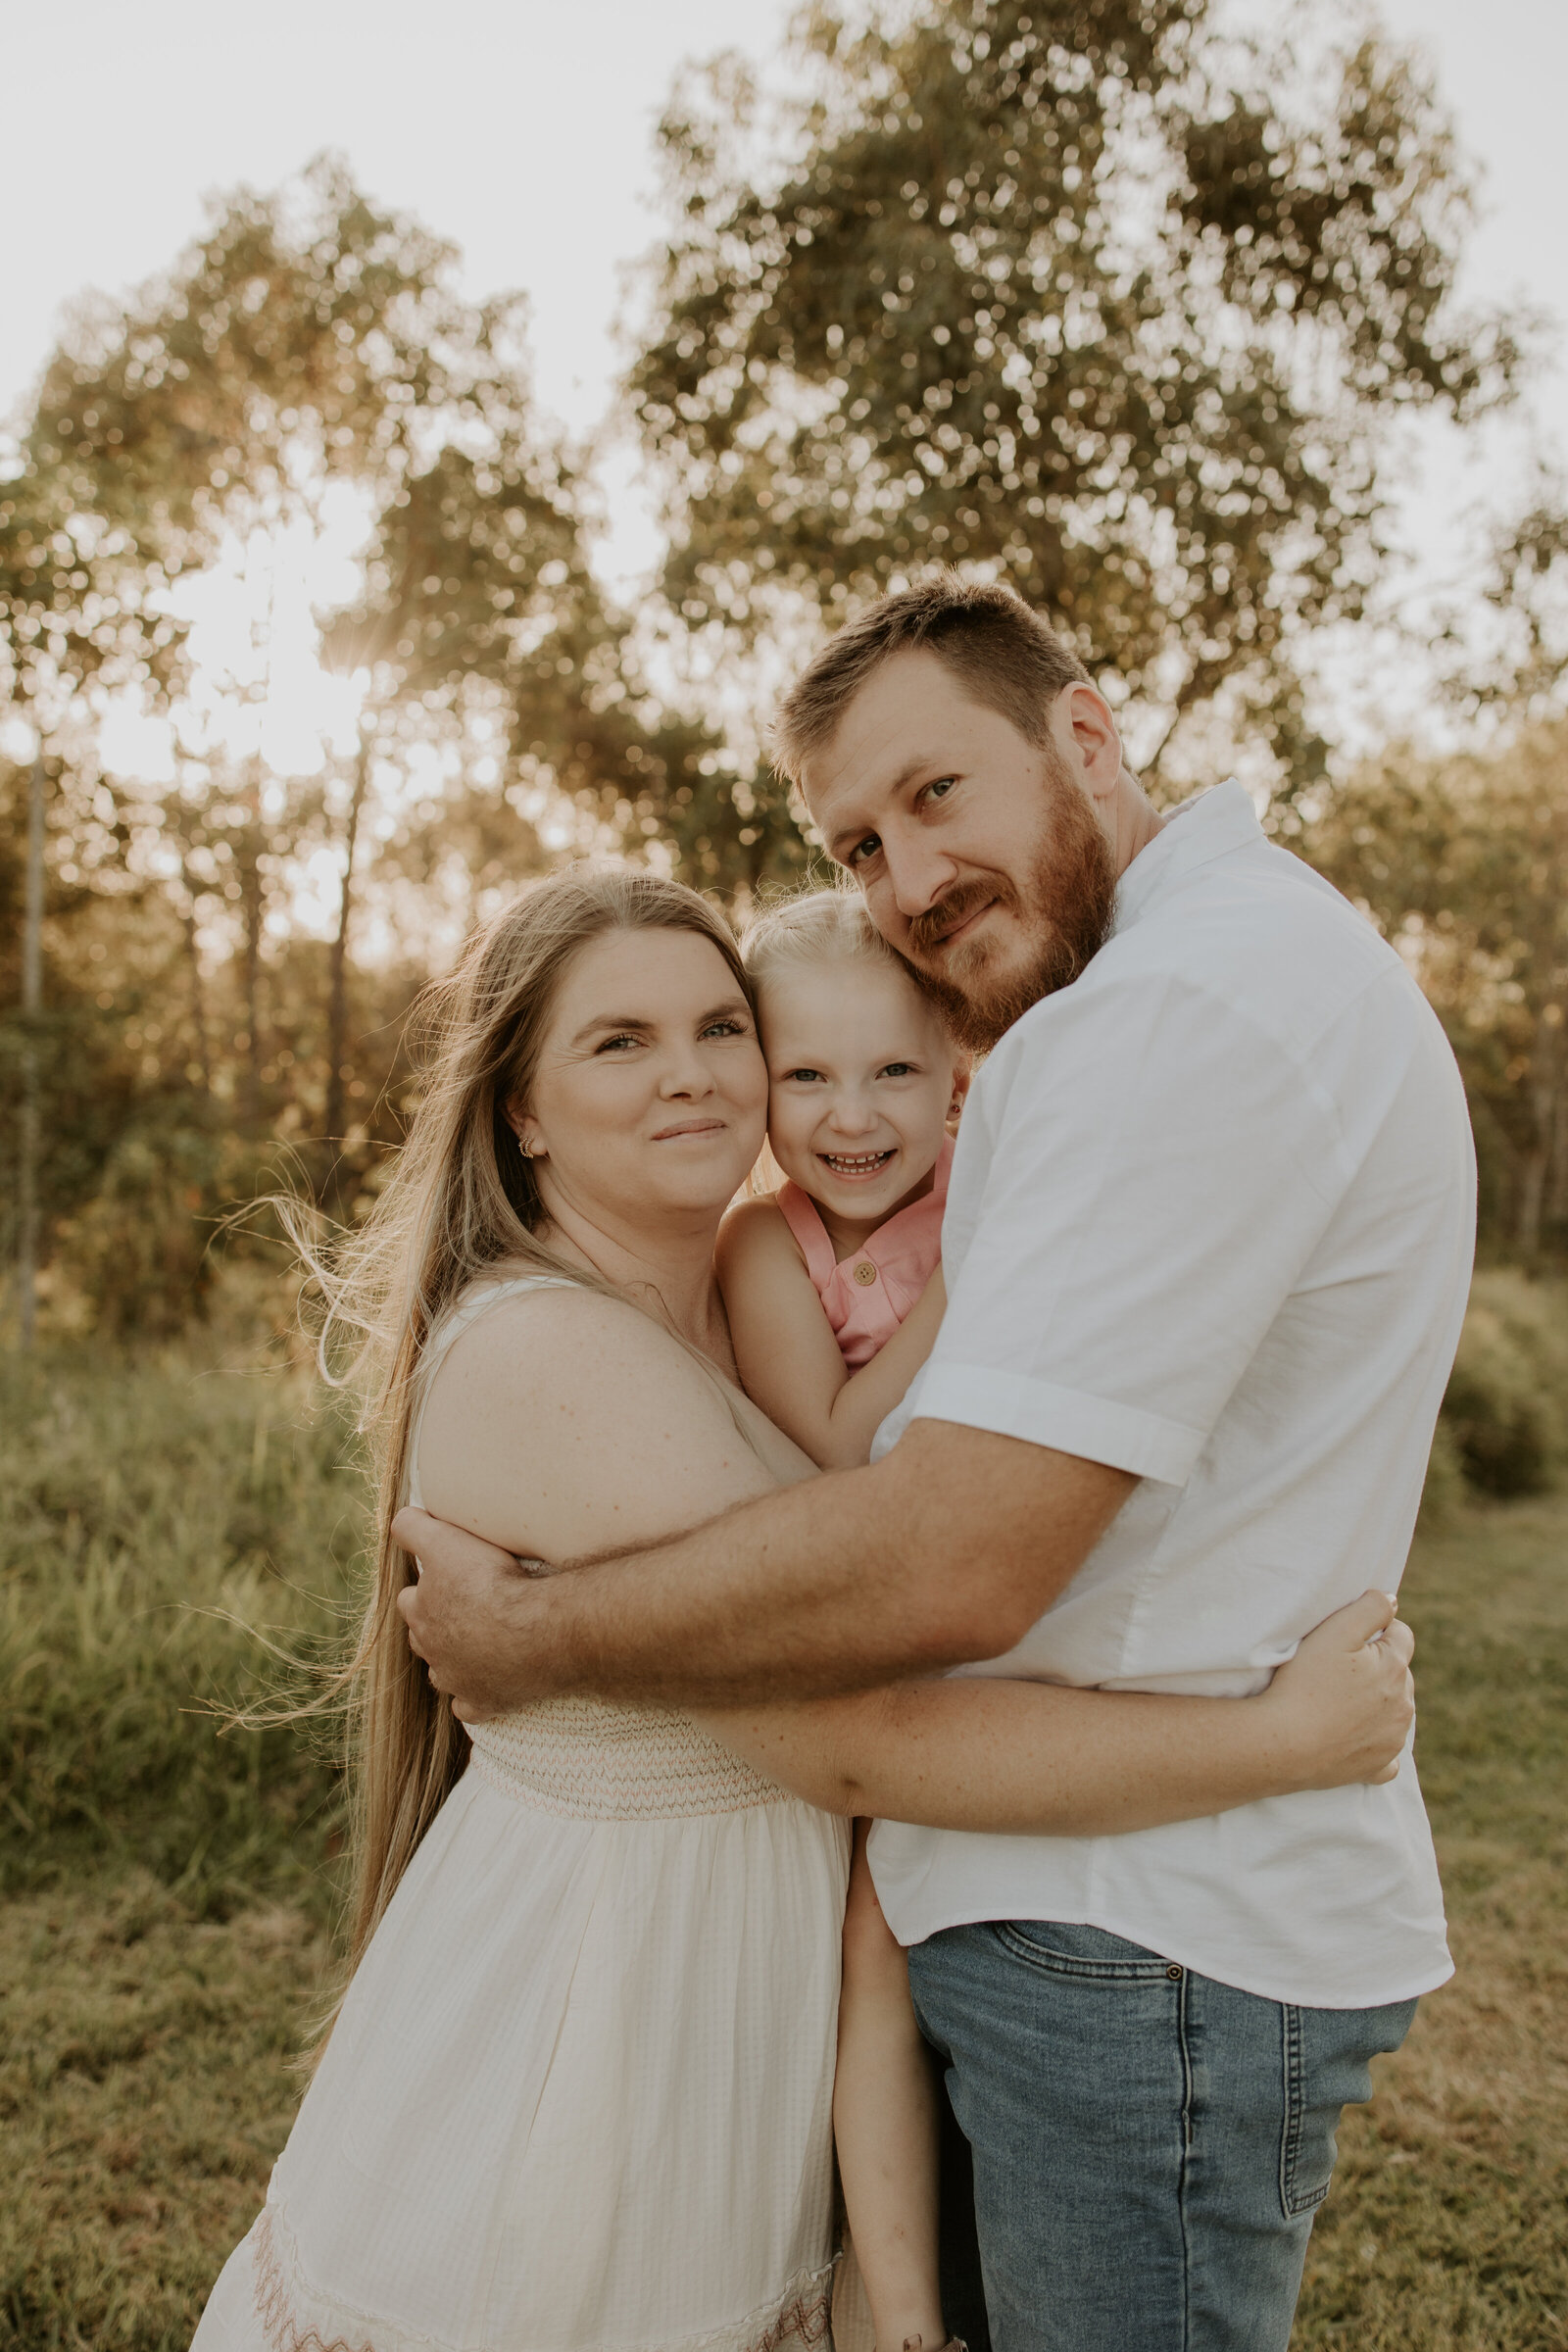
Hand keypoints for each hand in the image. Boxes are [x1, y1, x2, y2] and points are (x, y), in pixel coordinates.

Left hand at [392, 1507, 555, 1721]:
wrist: (534, 1630)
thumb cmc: (489, 1583)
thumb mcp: (445, 1541)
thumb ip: (413, 1527)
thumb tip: (398, 1517)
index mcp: (421, 1613)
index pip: (409, 1599)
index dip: (426, 1588)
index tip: (445, 1579)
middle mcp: (432, 1650)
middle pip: (422, 1638)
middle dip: (435, 1626)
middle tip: (461, 1611)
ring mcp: (457, 1681)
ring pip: (442, 1674)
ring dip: (452, 1661)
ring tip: (474, 1647)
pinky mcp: (484, 1701)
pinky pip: (469, 1707)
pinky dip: (474, 1699)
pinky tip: (485, 1687)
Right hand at [1261, 1589, 1415, 1789]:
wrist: (1284, 1743)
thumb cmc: (1305, 1682)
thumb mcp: (1335, 1631)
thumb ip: (1370, 1608)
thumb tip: (1392, 1599)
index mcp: (1396, 1668)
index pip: (1401, 1635)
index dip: (1374, 1631)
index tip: (1346, 1640)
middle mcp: (1404, 1705)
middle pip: (1399, 1673)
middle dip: (1377, 1666)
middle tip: (1336, 1671)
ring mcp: (1392, 1740)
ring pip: (1395, 1711)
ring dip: (1377, 1702)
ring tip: (1338, 1701)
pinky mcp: (1378, 1768)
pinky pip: (1389, 1756)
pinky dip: (1376, 1744)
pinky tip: (1354, 1738)